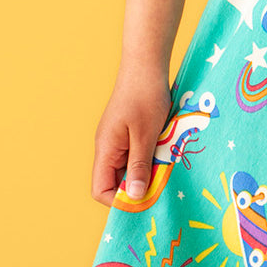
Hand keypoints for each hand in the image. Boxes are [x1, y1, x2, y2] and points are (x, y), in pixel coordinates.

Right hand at [91, 69, 171, 205]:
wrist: (146, 65)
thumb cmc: (145, 97)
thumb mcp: (146, 135)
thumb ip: (140, 166)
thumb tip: (134, 198)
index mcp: (105, 150)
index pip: (101, 190)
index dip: (119, 201)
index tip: (144, 199)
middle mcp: (107, 148)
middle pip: (115, 182)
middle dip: (137, 187)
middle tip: (161, 186)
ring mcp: (118, 140)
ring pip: (128, 168)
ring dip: (146, 172)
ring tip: (165, 169)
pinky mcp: (129, 132)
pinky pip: (136, 155)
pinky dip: (149, 158)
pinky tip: (166, 154)